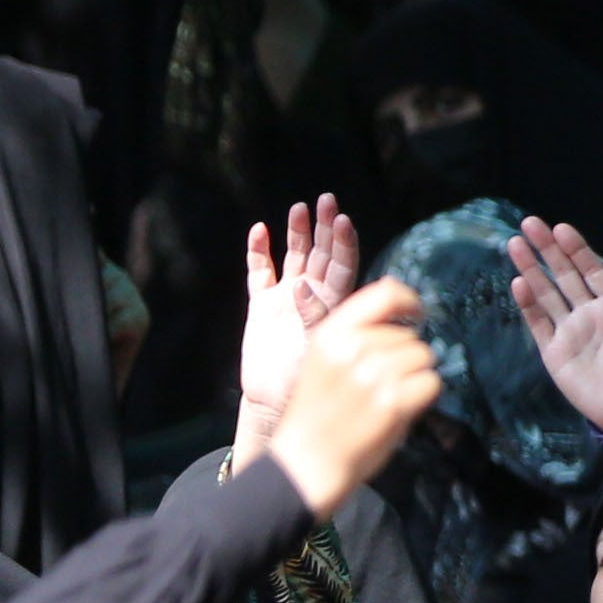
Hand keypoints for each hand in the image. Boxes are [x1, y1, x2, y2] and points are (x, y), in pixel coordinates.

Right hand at [229, 198, 355, 436]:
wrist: (276, 402)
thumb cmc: (308, 381)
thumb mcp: (317, 349)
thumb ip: (314, 319)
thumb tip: (305, 289)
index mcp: (334, 305)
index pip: (342, 266)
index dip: (344, 243)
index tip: (344, 221)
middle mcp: (313, 296)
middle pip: (321, 254)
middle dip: (325, 228)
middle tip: (327, 200)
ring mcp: (286, 299)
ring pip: (294, 257)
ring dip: (297, 233)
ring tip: (300, 208)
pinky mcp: (262, 305)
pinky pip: (260, 272)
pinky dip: (259, 252)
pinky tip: (259, 231)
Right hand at [259, 277, 444, 517]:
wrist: (305, 462)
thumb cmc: (318, 411)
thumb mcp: (323, 360)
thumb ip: (357, 332)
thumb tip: (402, 303)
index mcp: (330, 335)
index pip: (384, 294)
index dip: (410, 301)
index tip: (417, 314)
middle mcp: (351, 349)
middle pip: (410, 336)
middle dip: (406, 357)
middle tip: (382, 384)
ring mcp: (372, 375)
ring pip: (424, 357)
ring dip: (415, 375)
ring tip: (387, 396)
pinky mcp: (392, 402)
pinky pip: (431, 382)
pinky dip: (423, 396)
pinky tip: (399, 408)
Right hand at [502, 217, 602, 435]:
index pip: (592, 270)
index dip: (577, 249)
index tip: (561, 228)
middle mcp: (590, 313)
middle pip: (564, 275)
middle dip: (548, 250)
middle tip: (530, 223)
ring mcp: (570, 331)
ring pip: (546, 293)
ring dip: (531, 270)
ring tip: (515, 244)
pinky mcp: (554, 351)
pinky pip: (538, 323)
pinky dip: (528, 304)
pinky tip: (518, 283)